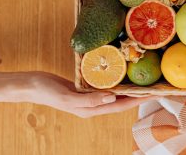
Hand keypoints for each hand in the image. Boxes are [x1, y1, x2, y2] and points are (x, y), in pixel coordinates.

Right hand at [25, 72, 156, 117]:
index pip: (119, 107)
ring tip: (141, 81)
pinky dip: (114, 82)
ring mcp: (88, 97)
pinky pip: (104, 87)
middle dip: (137, 96)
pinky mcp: (84, 89)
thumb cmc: (47, 91)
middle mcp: (91, 106)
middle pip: (120, 102)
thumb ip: (89, 101)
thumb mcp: (67, 96)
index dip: (136, 101)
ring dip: (127, 89)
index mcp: (89, 110)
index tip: (152, 94)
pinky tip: (119, 74)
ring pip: (113, 94)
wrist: (31, 84)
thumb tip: (112, 99)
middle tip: (153, 86)